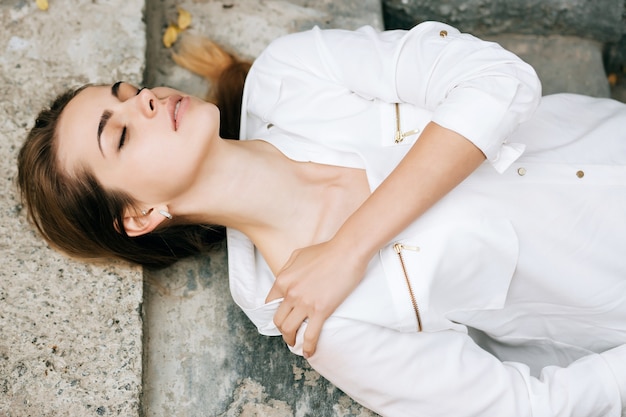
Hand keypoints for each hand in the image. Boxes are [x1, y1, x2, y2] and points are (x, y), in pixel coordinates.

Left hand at [265, 239, 366, 357]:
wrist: (347, 252)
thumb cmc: (326, 251)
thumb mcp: (298, 255)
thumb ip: (288, 269)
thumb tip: (285, 280)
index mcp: (283, 280)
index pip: (269, 304)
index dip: (274, 314)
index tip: (281, 319)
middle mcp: (290, 293)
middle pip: (278, 320)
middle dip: (282, 330)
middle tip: (289, 333)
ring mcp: (305, 303)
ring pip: (289, 330)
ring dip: (291, 339)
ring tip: (296, 343)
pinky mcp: (321, 310)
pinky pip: (311, 335)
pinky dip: (308, 347)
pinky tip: (309, 352)